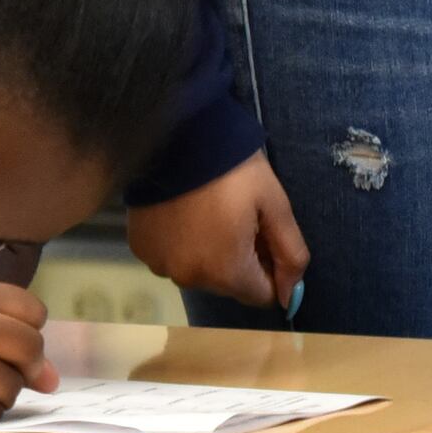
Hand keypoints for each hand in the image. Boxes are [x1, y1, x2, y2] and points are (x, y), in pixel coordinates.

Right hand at [127, 152, 312, 309]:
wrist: (177, 135)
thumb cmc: (234, 169)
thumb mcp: (274, 205)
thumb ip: (290, 254)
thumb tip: (290, 297)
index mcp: (227, 272)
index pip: (261, 295)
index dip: (269, 266)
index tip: (263, 235)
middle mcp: (191, 278)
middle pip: (229, 284)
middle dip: (239, 258)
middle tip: (238, 217)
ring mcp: (161, 264)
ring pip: (199, 271)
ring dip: (208, 252)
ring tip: (208, 212)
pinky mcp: (141, 249)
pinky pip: (171, 257)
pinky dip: (181, 243)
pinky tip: (182, 213)